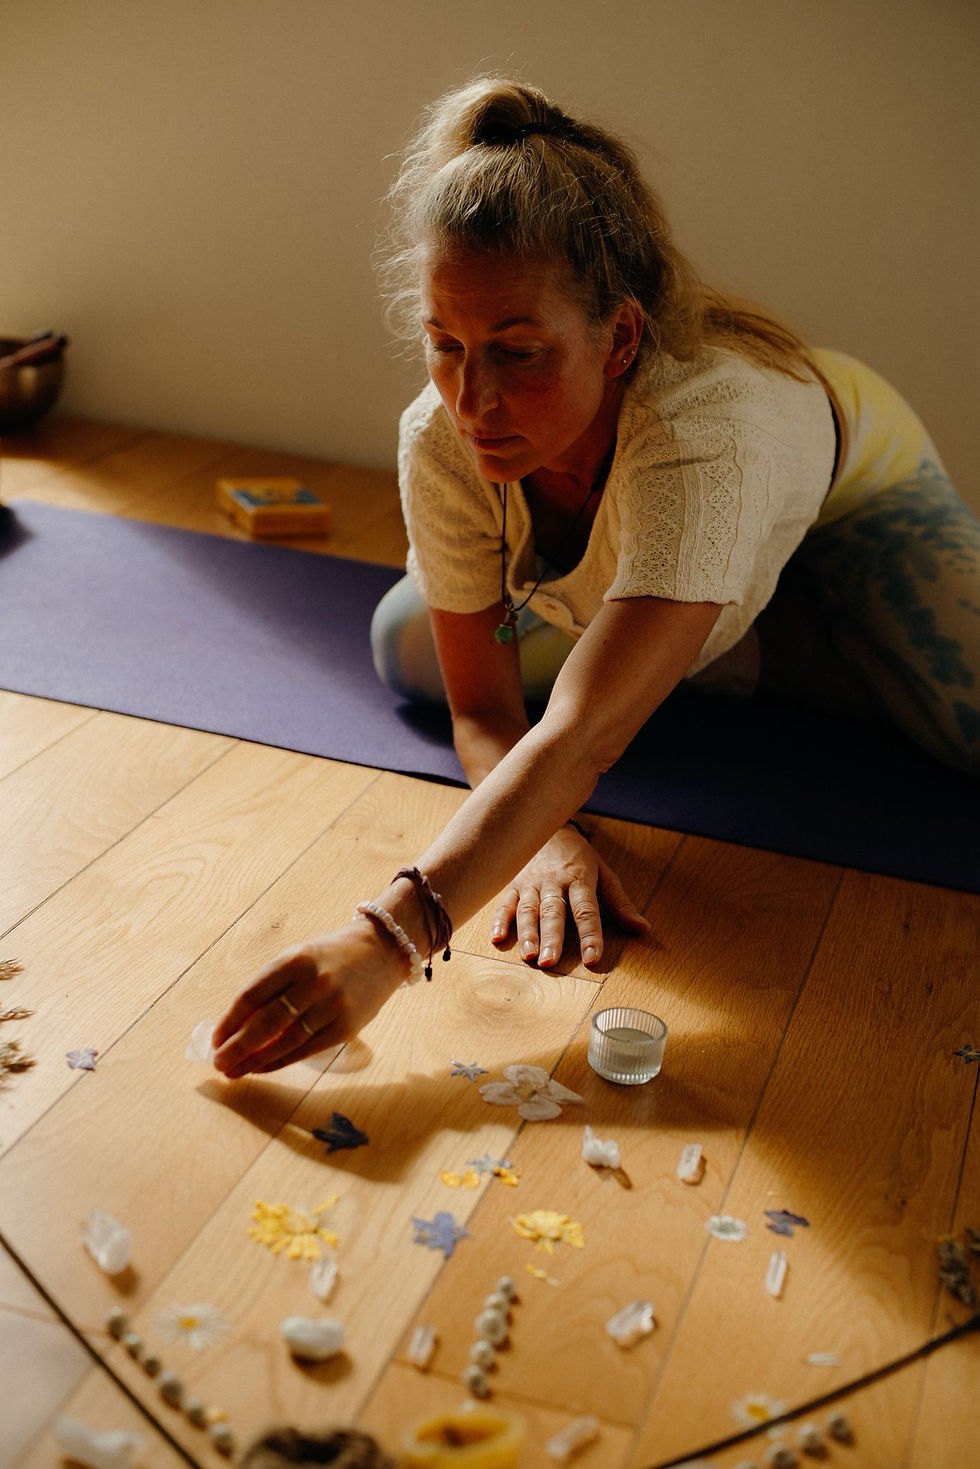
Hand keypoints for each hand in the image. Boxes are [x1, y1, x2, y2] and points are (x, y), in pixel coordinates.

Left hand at [211, 919, 406, 1077]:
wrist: (380, 952)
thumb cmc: (329, 958)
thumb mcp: (298, 959)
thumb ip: (270, 988)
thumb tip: (235, 1027)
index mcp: (295, 959)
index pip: (252, 995)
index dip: (229, 1021)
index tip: (215, 1039)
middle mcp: (314, 982)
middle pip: (266, 1022)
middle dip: (238, 1047)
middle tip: (219, 1063)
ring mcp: (333, 1005)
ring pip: (286, 1041)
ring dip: (256, 1060)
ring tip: (236, 1071)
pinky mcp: (347, 1027)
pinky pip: (307, 1050)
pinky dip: (281, 1061)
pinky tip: (264, 1068)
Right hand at [489, 826, 648, 969]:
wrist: (546, 822)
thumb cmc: (578, 855)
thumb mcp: (603, 874)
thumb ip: (620, 904)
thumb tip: (643, 929)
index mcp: (580, 879)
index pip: (586, 911)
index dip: (591, 935)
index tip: (593, 959)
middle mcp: (554, 882)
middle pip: (553, 912)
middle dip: (551, 938)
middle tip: (550, 962)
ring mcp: (531, 882)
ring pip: (528, 909)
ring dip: (526, 933)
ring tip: (528, 955)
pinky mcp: (512, 883)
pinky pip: (504, 903)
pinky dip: (499, 920)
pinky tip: (496, 938)